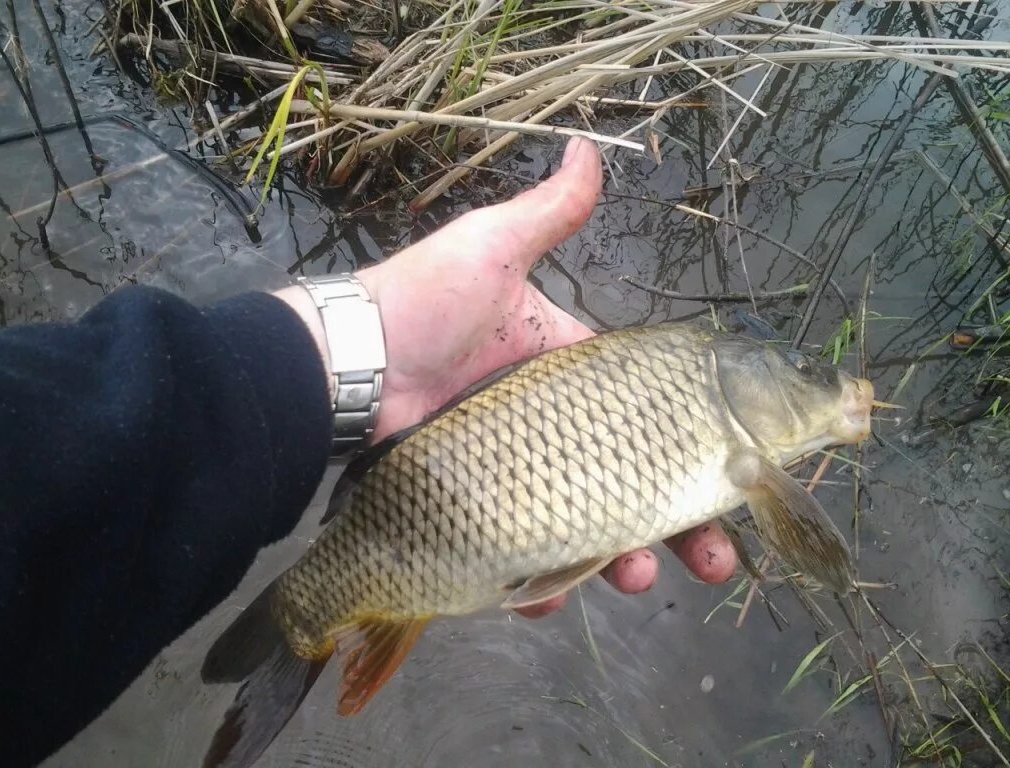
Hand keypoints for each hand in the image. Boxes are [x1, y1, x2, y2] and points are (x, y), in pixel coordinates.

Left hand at [355, 137, 735, 614]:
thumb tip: (590, 147)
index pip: (642, 415)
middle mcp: (547, 428)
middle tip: (714, 565)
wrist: (343, 366)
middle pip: (626, 482)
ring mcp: (513, 474)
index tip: (732, 480)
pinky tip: (546, 596)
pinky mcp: (475, 512)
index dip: (687, 447)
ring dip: (616, 558)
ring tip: (634, 581)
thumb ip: (545, 214)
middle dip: (672, 523)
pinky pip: (517, 554)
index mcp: (565, 372)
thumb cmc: (422, 304)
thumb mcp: (489, 249)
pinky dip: (536, 579)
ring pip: (581, 527)